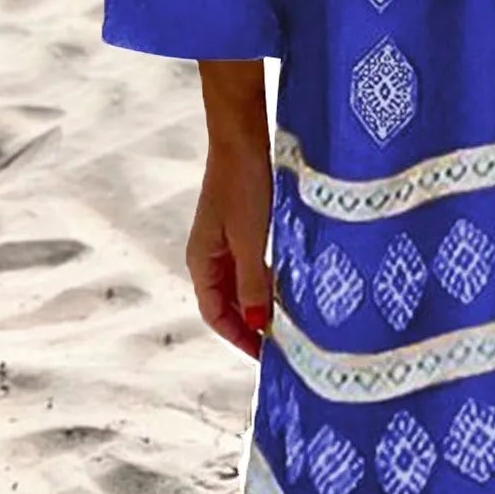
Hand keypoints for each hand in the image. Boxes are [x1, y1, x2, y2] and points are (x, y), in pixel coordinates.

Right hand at [185, 137, 272, 360]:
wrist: (243, 137)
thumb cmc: (243, 185)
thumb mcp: (250, 239)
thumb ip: (253, 282)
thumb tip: (258, 325)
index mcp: (202, 261)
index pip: (216, 314)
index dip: (240, 337)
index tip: (267, 356)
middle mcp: (210, 254)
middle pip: (229, 302)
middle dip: (253, 324)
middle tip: (286, 343)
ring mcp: (226, 239)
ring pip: (243, 283)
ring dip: (263, 301)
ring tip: (292, 319)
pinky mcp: (243, 224)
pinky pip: (253, 263)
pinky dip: (269, 278)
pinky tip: (291, 283)